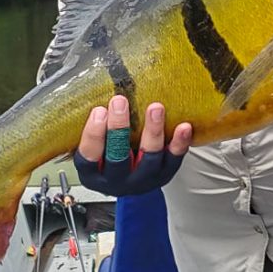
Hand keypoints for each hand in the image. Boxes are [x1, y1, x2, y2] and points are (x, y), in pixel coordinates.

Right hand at [73, 95, 191, 195]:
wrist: (131, 182)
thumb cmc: (107, 157)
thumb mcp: (94, 146)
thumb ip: (95, 126)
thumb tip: (98, 89)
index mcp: (93, 173)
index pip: (89, 156)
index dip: (93, 134)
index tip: (99, 111)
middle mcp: (117, 179)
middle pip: (118, 156)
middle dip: (119, 128)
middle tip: (119, 102)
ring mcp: (142, 178)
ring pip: (149, 157)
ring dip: (152, 131)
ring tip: (155, 108)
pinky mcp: (164, 174)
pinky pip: (173, 159)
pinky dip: (179, 142)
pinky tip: (183, 127)